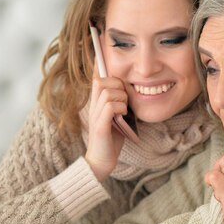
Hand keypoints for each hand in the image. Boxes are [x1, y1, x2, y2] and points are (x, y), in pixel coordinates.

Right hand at [84, 64, 127, 180]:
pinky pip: (110, 107)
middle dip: (117, 85)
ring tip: (125, 109)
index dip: (101, 68)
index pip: (95, 78)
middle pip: (100, 81)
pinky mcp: (100, 127)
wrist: (101, 162)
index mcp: (96, 104)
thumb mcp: (117, 118)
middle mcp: (93, 107)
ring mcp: (95, 116)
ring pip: (107, 93)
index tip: (106, 62)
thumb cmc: (111, 140)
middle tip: (125, 99)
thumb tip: (131, 90)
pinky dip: (120, 108)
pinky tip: (124, 116)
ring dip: (121, 98)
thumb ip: (120, 104)